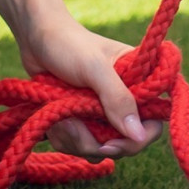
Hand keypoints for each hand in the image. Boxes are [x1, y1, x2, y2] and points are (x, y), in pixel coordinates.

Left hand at [16, 8, 163, 159]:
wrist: (35, 40)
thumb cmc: (68, 44)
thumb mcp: (94, 68)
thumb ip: (117, 98)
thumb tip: (139, 135)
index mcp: (138, 82)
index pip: (154, 121)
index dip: (139, 138)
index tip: (113, 142)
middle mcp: (123, 101)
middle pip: (125, 142)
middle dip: (97, 142)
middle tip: (74, 127)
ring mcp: (101, 112)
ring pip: (99, 148)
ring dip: (75, 140)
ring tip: (59, 117)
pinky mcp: (82, 120)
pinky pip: (78, 146)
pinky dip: (64, 138)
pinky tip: (53, 119)